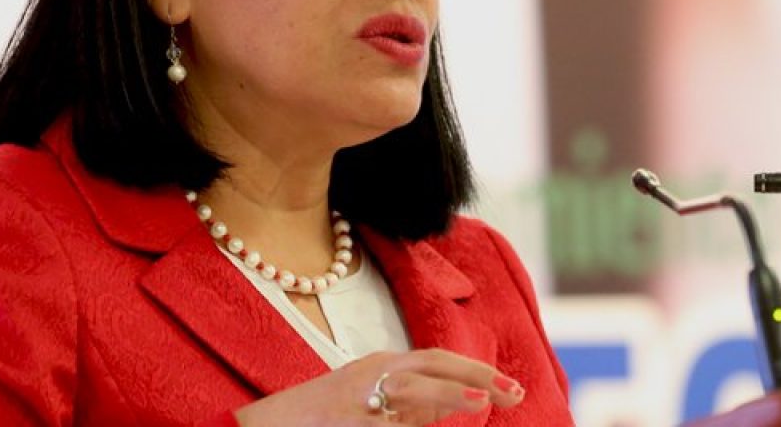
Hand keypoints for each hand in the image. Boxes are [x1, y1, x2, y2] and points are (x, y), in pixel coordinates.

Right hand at [233, 348, 526, 425]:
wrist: (267, 422)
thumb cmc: (322, 415)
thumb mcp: (371, 402)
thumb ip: (412, 405)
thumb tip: (453, 408)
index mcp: (382, 365)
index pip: (437, 360)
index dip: (475, 369)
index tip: (509, 386)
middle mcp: (372, 372)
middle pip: (431, 364)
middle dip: (473, 375)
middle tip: (512, 391)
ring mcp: (358, 396)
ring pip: (411, 388)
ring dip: (447, 393)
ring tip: (482, 401)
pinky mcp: (346, 418)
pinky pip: (384, 423)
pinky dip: (409, 424)